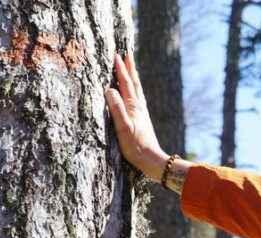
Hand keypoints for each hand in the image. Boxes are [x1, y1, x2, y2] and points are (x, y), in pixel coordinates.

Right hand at [104, 51, 167, 180]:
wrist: (151, 160)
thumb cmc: (135, 146)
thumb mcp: (123, 127)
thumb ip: (117, 108)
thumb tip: (109, 89)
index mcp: (133, 106)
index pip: (125, 83)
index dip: (121, 69)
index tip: (116, 55)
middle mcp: (139, 107)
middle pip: (134, 83)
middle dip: (130, 68)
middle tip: (127, 54)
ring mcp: (142, 113)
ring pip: (137, 90)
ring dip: (133, 77)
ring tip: (131, 68)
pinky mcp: (142, 119)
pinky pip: (138, 98)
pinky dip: (135, 90)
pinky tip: (135, 94)